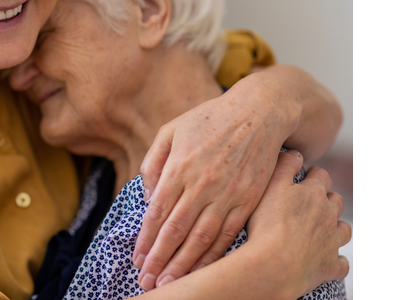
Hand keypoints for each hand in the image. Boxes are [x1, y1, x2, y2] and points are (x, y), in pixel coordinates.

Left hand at [133, 89, 289, 289]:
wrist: (259, 113)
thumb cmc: (209, 120)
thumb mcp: (170, 131)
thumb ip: (153, 163)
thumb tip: (146, 197)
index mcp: (178, 167)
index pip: (157, 213)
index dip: (146, 240)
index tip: (137, 260)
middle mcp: (201, 184)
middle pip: (176, 231)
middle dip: (159, 261)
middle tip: (146, 282)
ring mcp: (227, 194)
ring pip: (202, 239)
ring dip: (184, 265)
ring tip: (169, 284)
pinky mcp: (248, 200)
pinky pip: (229, 234)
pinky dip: (214, 256)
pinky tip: (202, 270)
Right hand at [246, 150, 350, 296]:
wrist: (273, 265)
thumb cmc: (266, 224)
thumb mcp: (269, 186)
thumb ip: (284, 165)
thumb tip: (296, 153)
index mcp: (314, 194)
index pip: (321, 176)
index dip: (313, 175)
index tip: (304, 177)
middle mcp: (329, 215)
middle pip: (336, 201)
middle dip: (326, 199)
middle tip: (309, 202)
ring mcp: (332, 241)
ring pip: (343, 229)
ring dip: (335, 227)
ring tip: (320, 229)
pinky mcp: (330, 265)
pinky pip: (340, 262)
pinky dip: (335, 259)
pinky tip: (324, 258)